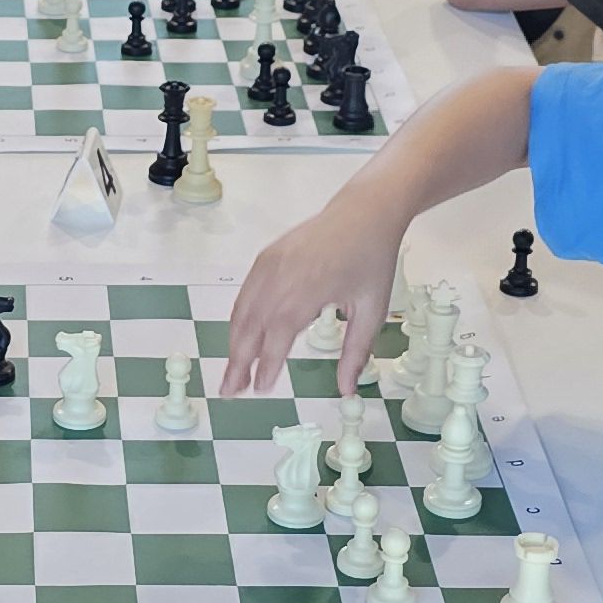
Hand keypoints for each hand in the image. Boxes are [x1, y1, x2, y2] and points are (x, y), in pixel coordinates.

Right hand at [217, 195, 407, 395]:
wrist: (364, 211)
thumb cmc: (371, 258)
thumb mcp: (372, 310)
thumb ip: (356, 352)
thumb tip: (347, 390)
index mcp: (307, 291)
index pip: (276, 337)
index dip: (265, 365)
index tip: (260, 389)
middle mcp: (281, 277)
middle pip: (249, 327)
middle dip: (237, 361)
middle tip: (230, 390)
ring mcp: (269, 264)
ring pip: (242, 311)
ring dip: (234, 343)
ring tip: (233, 371)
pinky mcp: (266, 257)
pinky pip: (245, 294)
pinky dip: (239, 319)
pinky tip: (241, 338)